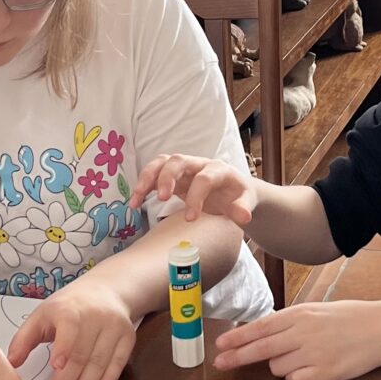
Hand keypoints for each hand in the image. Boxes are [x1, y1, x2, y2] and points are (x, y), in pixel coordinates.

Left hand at [8, 280, 136, 379]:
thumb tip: (11, 364)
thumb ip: (24, 338)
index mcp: (70, 309)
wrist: (106, 290)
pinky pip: (119, 362)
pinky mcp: (127, 337)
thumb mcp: (43, 314)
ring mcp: (114, 327)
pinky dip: (109, 379)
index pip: (69, 329)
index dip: (64, 347)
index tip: (56, 367)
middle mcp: (95, 317)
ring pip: (100, 361)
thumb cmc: (69, 307)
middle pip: (82, 353)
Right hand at [129, 154, 256, 225]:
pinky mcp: (173, 175)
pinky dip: (142, 185)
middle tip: (161, 198)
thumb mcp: (246, 201)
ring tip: (137, 198)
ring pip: (161, 163)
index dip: (196, 197)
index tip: (190, 218)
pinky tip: (134, 203)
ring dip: (148, 177)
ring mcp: (184, 168)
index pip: (204, 178)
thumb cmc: (239, 195)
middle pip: (178, 160)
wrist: (234, 190)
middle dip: (168, 177)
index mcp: (218, 169)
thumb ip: (243, 208)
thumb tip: (243, 217)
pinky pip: (154, 173)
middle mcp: (199, 164)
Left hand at [214, 301, 380, 379]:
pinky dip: (298, 378)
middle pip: (261, 349)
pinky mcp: (324, 373)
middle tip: (220, 363)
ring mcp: (313, 354)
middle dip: (237, 357)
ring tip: (302, 356)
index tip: (220, 345)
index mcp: (300, 315)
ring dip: (281, 365)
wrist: (380, 330)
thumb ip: (289, 322)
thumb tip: (261, 332)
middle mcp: (303, 333)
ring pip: (278, 368)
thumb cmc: (347, 318)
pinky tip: (312, 368)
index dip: (238, 337)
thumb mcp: (315, 311)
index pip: (261, 327)